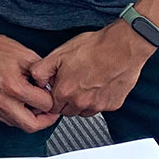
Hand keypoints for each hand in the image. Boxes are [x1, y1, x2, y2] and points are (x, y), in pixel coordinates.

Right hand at [0, 24, 59, 132]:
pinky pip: (6, 120)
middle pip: (31, 125)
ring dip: (30, 118)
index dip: (52, 99)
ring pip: (18, 125)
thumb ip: (43, 73)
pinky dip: (17, 115)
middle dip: (45, 119)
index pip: (43, 105)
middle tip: (50, 111)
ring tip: (34, 104)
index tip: (51, 94)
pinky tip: (20, 103)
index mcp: (13, 86)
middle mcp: (1, 100)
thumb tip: (52, 85)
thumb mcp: (26, 54)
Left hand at [29, 21, 155, 117]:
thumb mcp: (59, 53)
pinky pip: (101, 107)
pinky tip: (99, 83)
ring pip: (83, 111)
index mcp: (65, 92)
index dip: (54, 96)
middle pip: (67, 111)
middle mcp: (81, 103)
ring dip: (81, 102)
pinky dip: (98, 99)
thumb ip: (41, 70)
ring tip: (86, 82)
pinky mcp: (113, 105)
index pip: (52, 106)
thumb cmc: (93, 48)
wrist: (122, 47)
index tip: (58, 88)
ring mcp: (98, 106)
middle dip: (66, 100)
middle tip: (72, 83)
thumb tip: (36, 80)